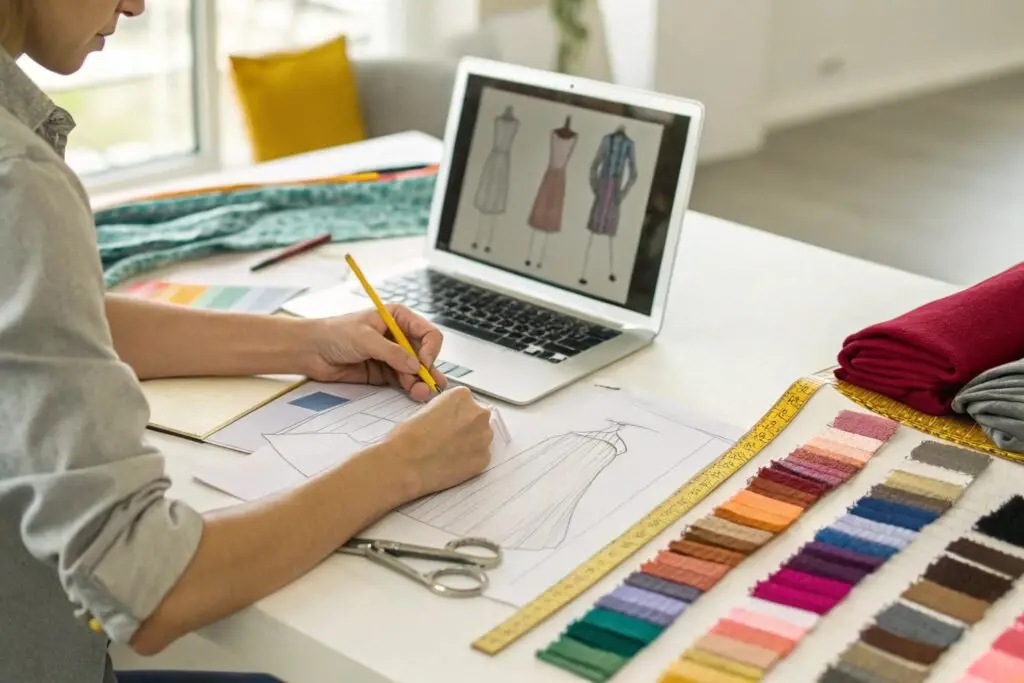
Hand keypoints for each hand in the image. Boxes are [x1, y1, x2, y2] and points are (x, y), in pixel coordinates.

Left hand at [305, 305, 448, 401]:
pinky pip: (403, 382)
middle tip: (429, 385)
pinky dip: (409, 388)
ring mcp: (392, 356)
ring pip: (415, 371)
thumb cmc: (334, 334)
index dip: (430, 349)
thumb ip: (392, 352)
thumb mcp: (365, 338)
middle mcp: (399, 337)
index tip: (423, 363)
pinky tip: (413, 393)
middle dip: (428, 370)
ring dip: (420, 382)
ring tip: (421, 393)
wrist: (311, 350)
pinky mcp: (384, 373)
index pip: (427, 333)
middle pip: (424, 354)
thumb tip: (415, 365)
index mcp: (398, 318)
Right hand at [382, 386, 493, 499]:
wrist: (406, 464)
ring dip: (469, 442)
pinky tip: (452, 462)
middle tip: (447, 438)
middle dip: (465, 426)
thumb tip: (451, 418)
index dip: (454, 413)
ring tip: (448, 451)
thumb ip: (446, 409)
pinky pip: (480, 456)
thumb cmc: (408, 437)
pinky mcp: (484, 458)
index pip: (465, 401)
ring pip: (481, 437)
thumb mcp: (426, 408)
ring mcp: (484, 437)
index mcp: (462, 396)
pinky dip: (469, 459)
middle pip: (477, 417)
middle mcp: (478, 413)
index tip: (448, 421)